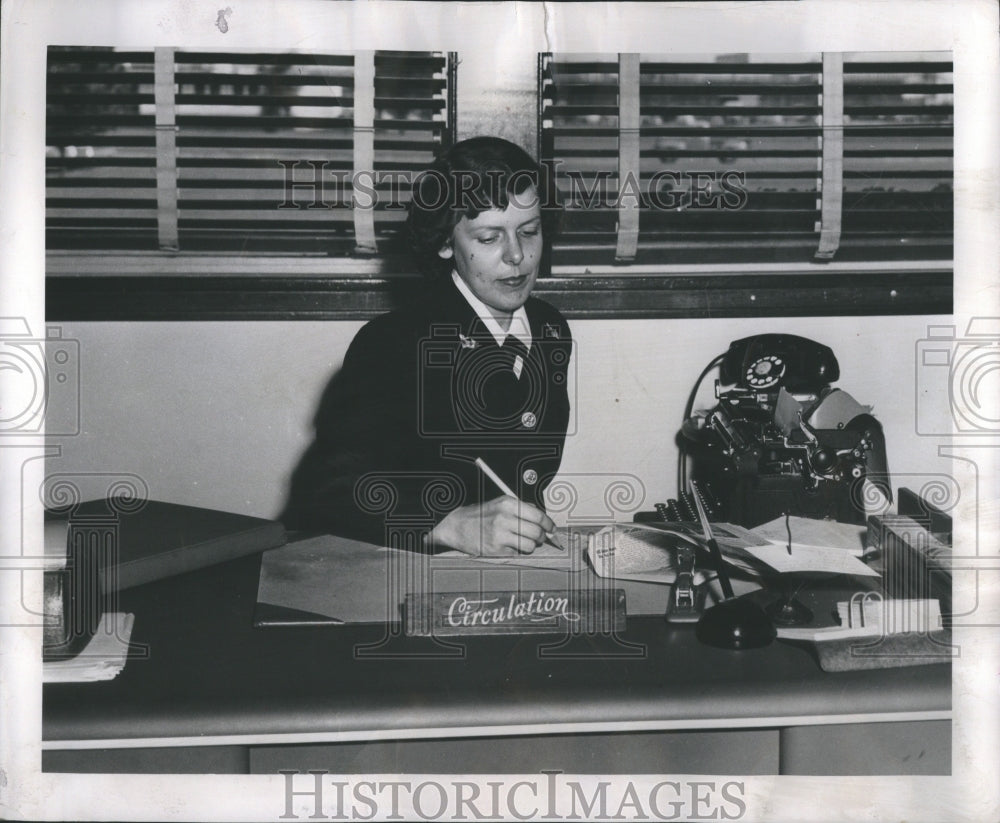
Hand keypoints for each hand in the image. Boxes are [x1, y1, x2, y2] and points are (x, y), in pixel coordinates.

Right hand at [429, 495, 555, 556]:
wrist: (456, 526)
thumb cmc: (481, 515)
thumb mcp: (500, 504)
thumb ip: (522, 508)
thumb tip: (543, 519)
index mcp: (507, 504)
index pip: (538, 516)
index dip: (549, 524)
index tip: (552, 529)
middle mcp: (503, 518)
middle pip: (536, 532)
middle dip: (541, 537)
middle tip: (539, 538)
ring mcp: (499, 535)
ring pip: (529, 546)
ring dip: (530, 546)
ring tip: (523, 542)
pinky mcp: (494, 550)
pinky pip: (517, 554)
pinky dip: (517, 552)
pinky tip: (509, 546)